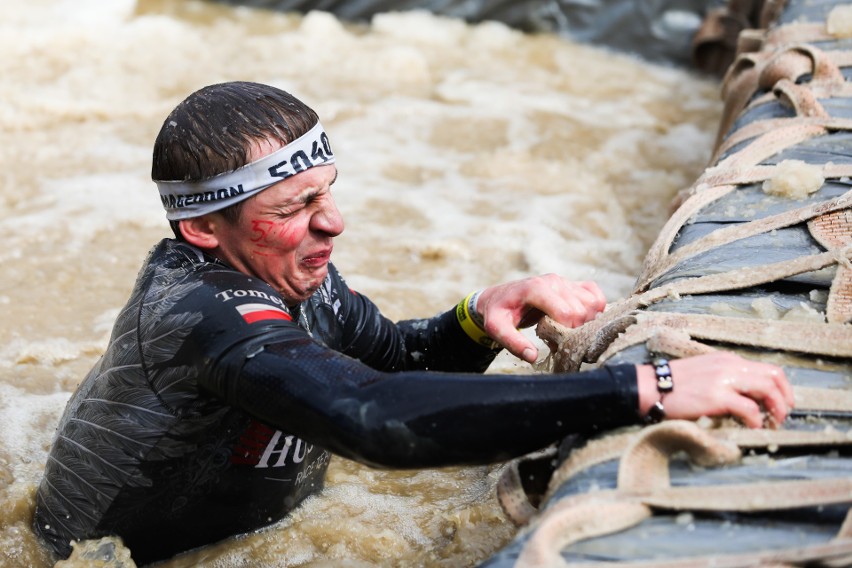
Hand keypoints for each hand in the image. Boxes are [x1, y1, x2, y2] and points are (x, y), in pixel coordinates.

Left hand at [475, 274, 606, 362]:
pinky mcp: (572, 285)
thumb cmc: (498, 312)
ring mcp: (564, 282)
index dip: (565, 332)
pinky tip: (580, 320)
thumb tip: (532, 356)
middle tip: (557, 338)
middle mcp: (553, 281)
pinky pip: (596, 295)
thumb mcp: (496, 328)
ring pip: (593, 304)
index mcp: (536, 288)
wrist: (499, 298)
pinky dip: (595, 309)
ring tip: (566, 329)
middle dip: (573, 330)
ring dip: (585, 322)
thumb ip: (513, 342)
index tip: (552, 342)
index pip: (566, 312)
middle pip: (581, 311)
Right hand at [636, 352, 794, 428]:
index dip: (782, 387)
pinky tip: (753, 427)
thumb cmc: (674, 384)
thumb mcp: (705, 374)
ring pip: (767, 389)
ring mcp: (723, 380)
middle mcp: (729, 366)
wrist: (650, 386)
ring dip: (776, 409)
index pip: (767, 369)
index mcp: (727, 360)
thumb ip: (725, 380)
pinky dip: (757, 420)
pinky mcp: (716, 397)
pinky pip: (749, 408)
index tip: (783, 403)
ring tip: (772, 423)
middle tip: (782, 416)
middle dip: (784, 399)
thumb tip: (745, 398)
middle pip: (773, 377)